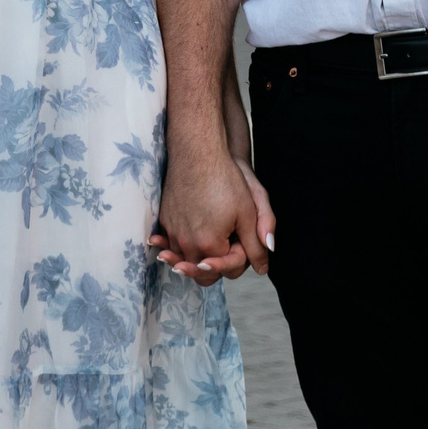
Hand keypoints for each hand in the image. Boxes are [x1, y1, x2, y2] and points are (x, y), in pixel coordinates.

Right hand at [152, 147, 271, 284]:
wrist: (197, 153)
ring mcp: (172, 232)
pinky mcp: (164, 220)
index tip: (242, 243)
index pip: (227, 271)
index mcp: (210, 245)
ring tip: (208, 247)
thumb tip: (263, 268)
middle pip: (203, 275)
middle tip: (226, 251)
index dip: (239, 260)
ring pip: (185, 261)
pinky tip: (189, 237)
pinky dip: (180, 246)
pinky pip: (172, 244)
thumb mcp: (249, 212)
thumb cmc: (225, 180)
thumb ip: (256, 244)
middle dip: (216, 267)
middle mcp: (186, 243)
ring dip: (196, 259)